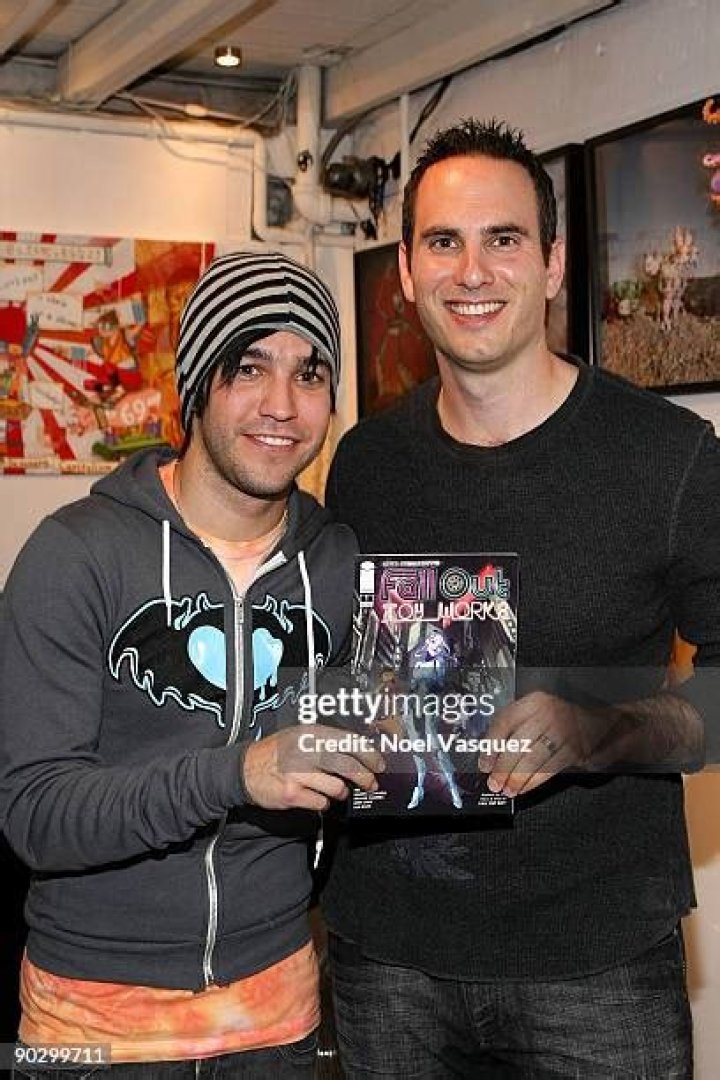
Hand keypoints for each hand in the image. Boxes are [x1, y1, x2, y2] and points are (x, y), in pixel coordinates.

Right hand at [241, 724, 384, 811]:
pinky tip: (318, 796)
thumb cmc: (275, 753)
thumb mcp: (300, 735)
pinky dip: (323, 802)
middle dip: (365, 777)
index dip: (368, 754)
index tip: (378, 763)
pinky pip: (321, 802)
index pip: (348, 741)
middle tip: (371, 783)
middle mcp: (305, 750)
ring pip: (337, 787)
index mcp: (311, 733)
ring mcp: (298, 773)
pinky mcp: (292, 793)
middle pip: (347, 765)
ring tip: (339, 790)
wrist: (245, 769)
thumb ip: (326, 741)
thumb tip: (357, 751)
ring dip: (342, 792)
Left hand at [477, 691, 618, 796]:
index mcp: (534, 701)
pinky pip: (549, 768)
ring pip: (533, 758)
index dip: (491, 745)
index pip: (505, 721)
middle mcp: (548, 712)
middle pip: (519, 742)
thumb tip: (490, 756)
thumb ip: (515, 728)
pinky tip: (524, 788)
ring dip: (517, 778)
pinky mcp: (575, 750)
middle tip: (494, 782)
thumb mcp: (536, 714)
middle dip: (503, 767)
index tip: (484, 764)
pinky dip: (534, 781)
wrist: (598, 724)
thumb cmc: (559, 720)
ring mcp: (564, 730)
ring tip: (508, 789)